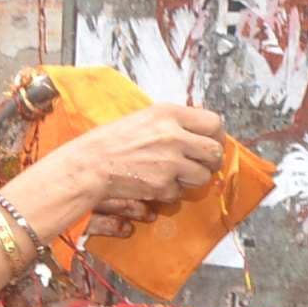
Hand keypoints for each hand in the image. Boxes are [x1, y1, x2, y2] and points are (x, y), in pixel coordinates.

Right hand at [46, 102, 224, 231]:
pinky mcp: (163, 184)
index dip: (216, 136)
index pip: (214, 123)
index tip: (212, 142)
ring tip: (176, 175)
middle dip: (211, 161)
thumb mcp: (145, 118)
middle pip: (214, 151)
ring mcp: (170, 162)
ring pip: (202, 176)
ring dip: (193, 179)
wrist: (91, 163)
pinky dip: (170, 192)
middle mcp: (174, 135)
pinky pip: (179, 193)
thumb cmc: (112, 140)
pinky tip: (155, 183)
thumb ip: (173, 122)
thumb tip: (198, 132)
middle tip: (203, 164)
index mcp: (169, 113)